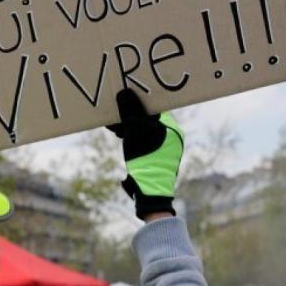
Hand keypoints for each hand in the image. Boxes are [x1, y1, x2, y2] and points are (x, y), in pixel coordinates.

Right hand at [107, 89, 182, 220]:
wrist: (150, 192)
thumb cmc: (146, 159)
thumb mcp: (136, 132)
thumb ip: (131, 113)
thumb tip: (124, 92)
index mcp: (172, 128)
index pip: (156, 108)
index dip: (140, 100)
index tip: (126, 94)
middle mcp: (171, 137)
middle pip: (148, 118)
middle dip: (130, 114)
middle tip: (115, 109)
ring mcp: (164, 148)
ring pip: (143, 129)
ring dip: (127, 125)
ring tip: (112, 124)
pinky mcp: (154, 158)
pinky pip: (142, 140)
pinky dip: (130, 136)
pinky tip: (117, 134)